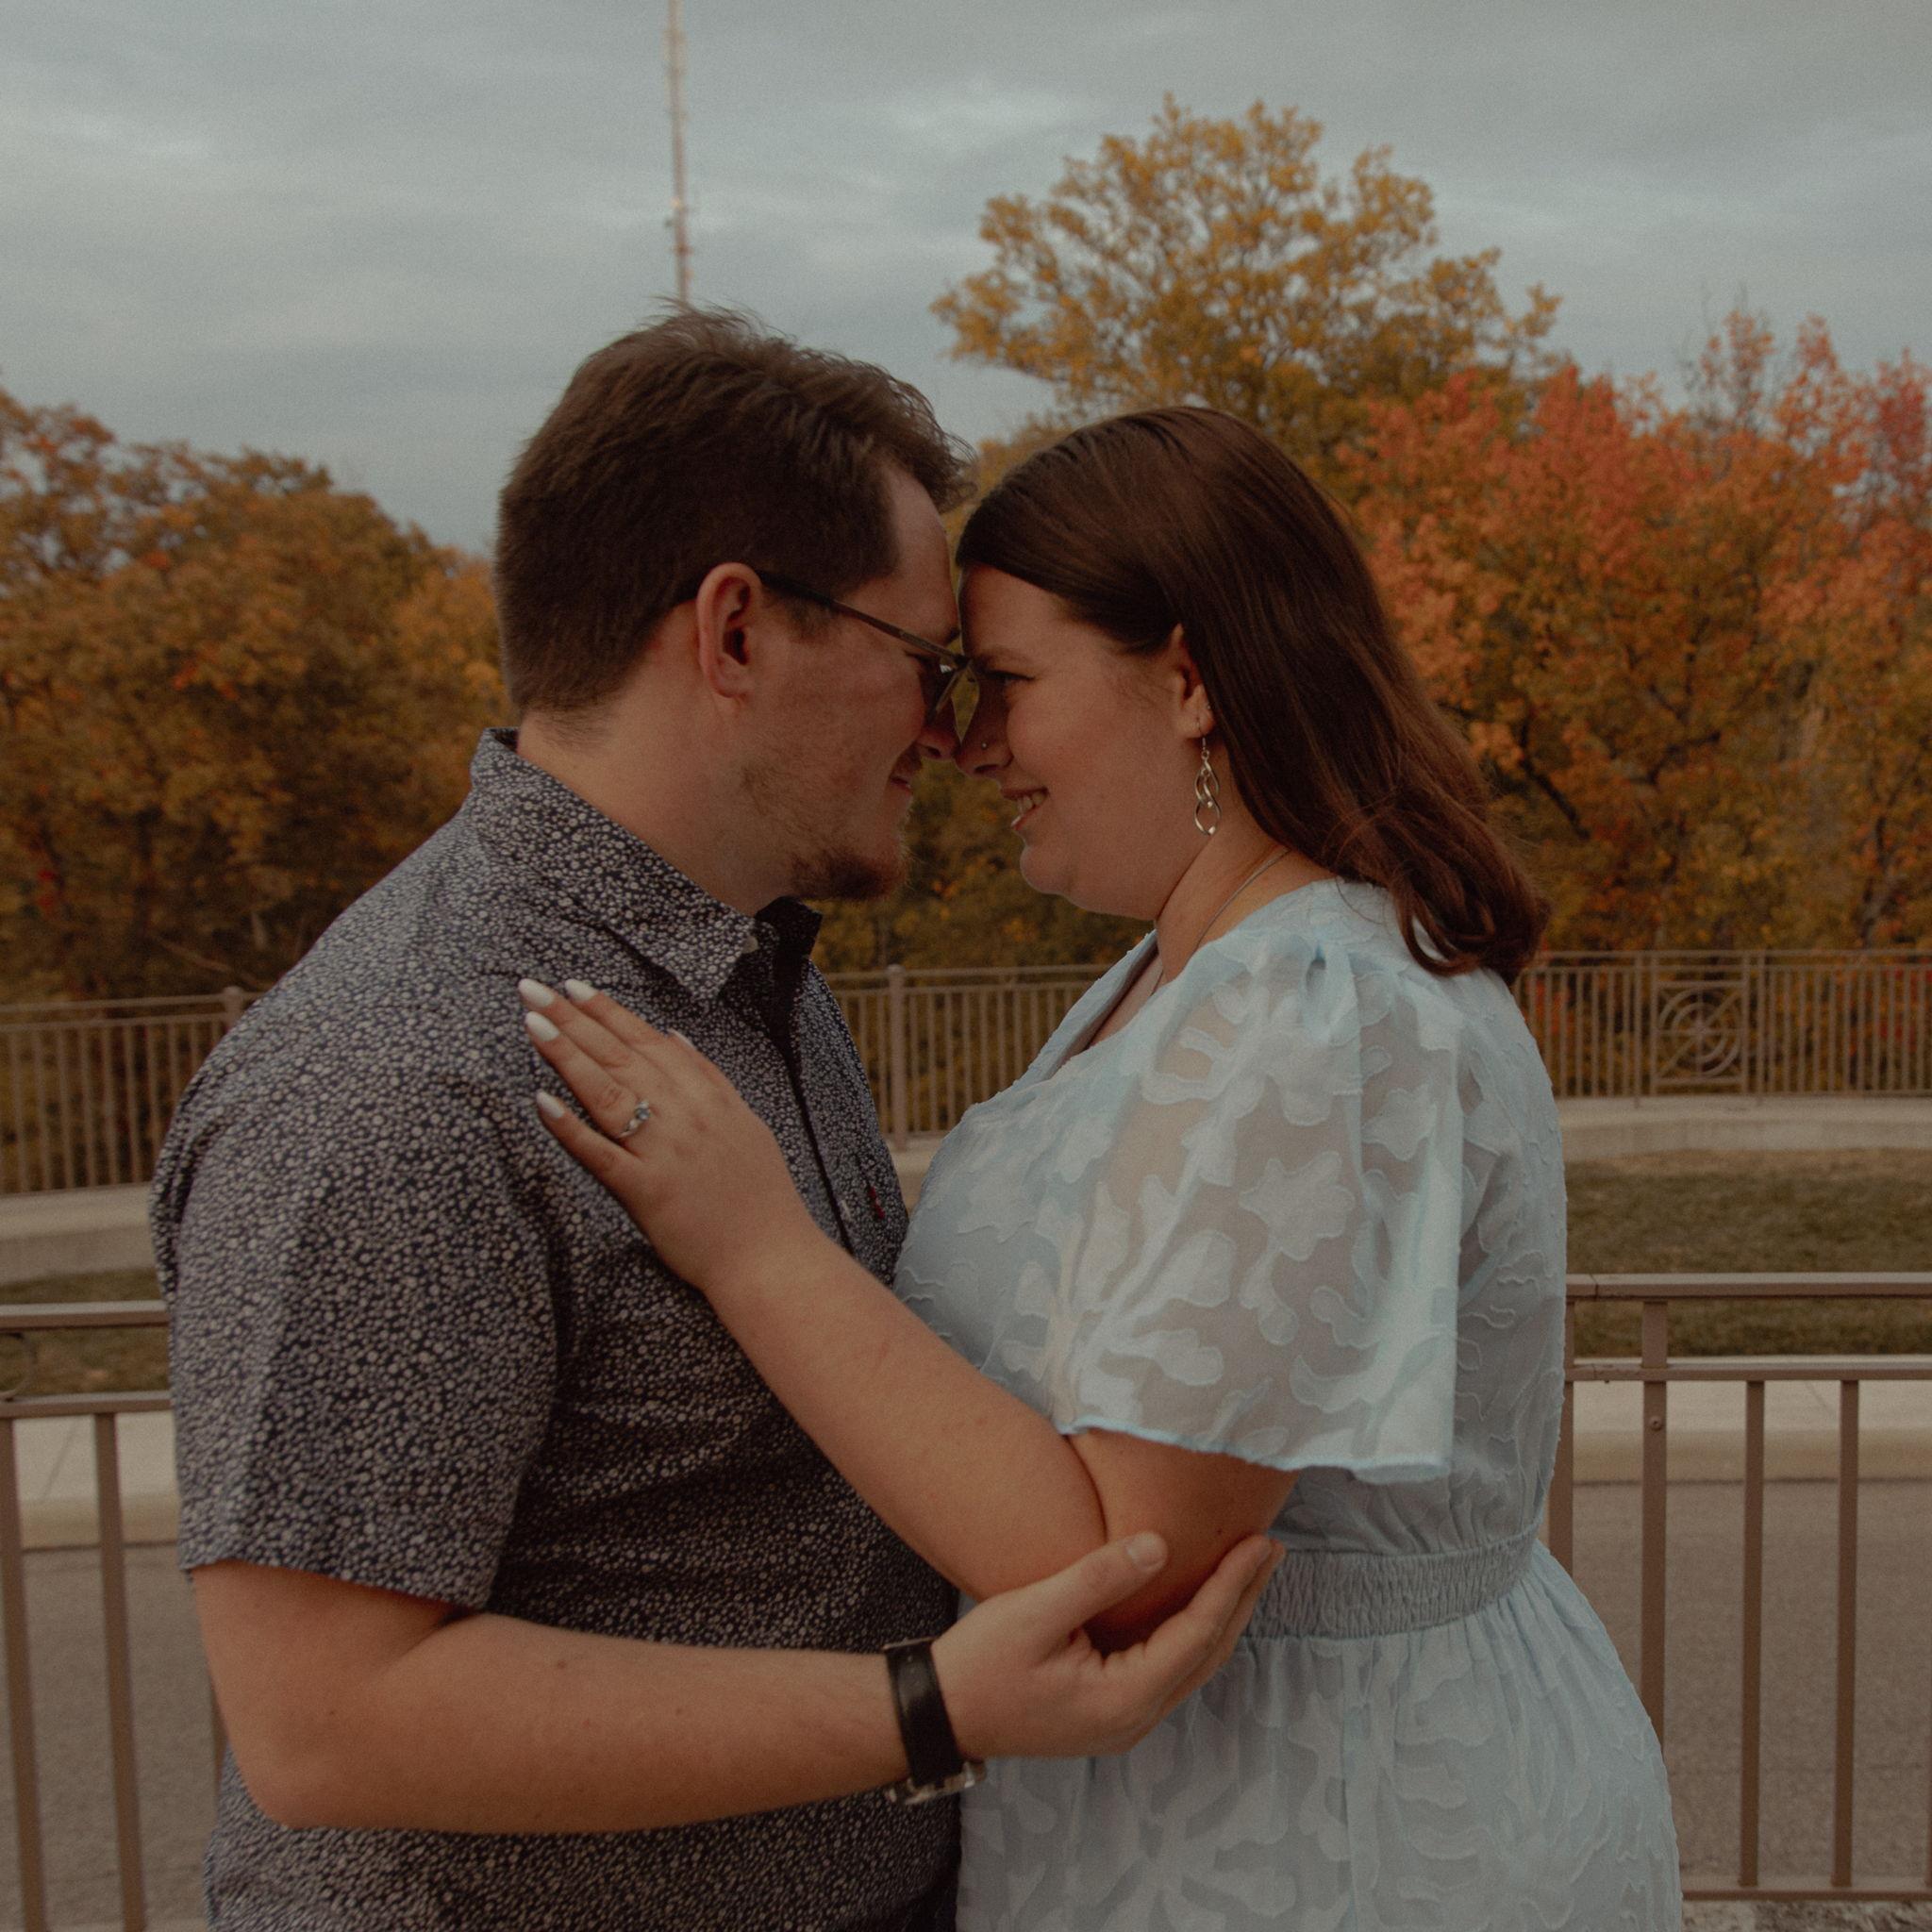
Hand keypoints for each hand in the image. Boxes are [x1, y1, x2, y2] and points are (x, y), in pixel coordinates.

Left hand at [519, 980, 824, 1288]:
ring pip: (608, 1093)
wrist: (773, 1256)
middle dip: (573, 1019)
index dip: (608, 1012)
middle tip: (533, 988)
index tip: (573, 986)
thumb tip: (674, 1037)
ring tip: (532, 1023)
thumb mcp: (743, 1121)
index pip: (648, 1042)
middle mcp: (684, 1116)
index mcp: (706, 1097)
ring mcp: (664, 1152)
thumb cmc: (758, 1195)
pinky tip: (541, 1102)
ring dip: (567, 1056)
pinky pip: (600, 1155)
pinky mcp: (646, 1192)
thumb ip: (708, 1077)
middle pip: (620, 1056)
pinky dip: (570, 1128)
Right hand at [931, 1531, 1281, 1762]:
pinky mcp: (1109, 1710)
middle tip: (1271, 1548)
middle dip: (1243, 1598)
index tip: (1259, 1543)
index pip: (1197, 1634)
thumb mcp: (1034, 1612)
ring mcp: (1123, 1719)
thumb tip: (1160, 1546)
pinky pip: (1169, 1667)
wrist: (940, 1714)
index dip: (1231, 1586)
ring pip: (1192, 1663)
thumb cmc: (980, 1663)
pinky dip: (1193, 1630)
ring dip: (1223, 1613)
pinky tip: (1197, 1602)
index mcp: (1123, 1699)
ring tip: (1248, 1569)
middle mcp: (1134, 1717)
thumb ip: (1098, 1579)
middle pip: (1208, 1652)